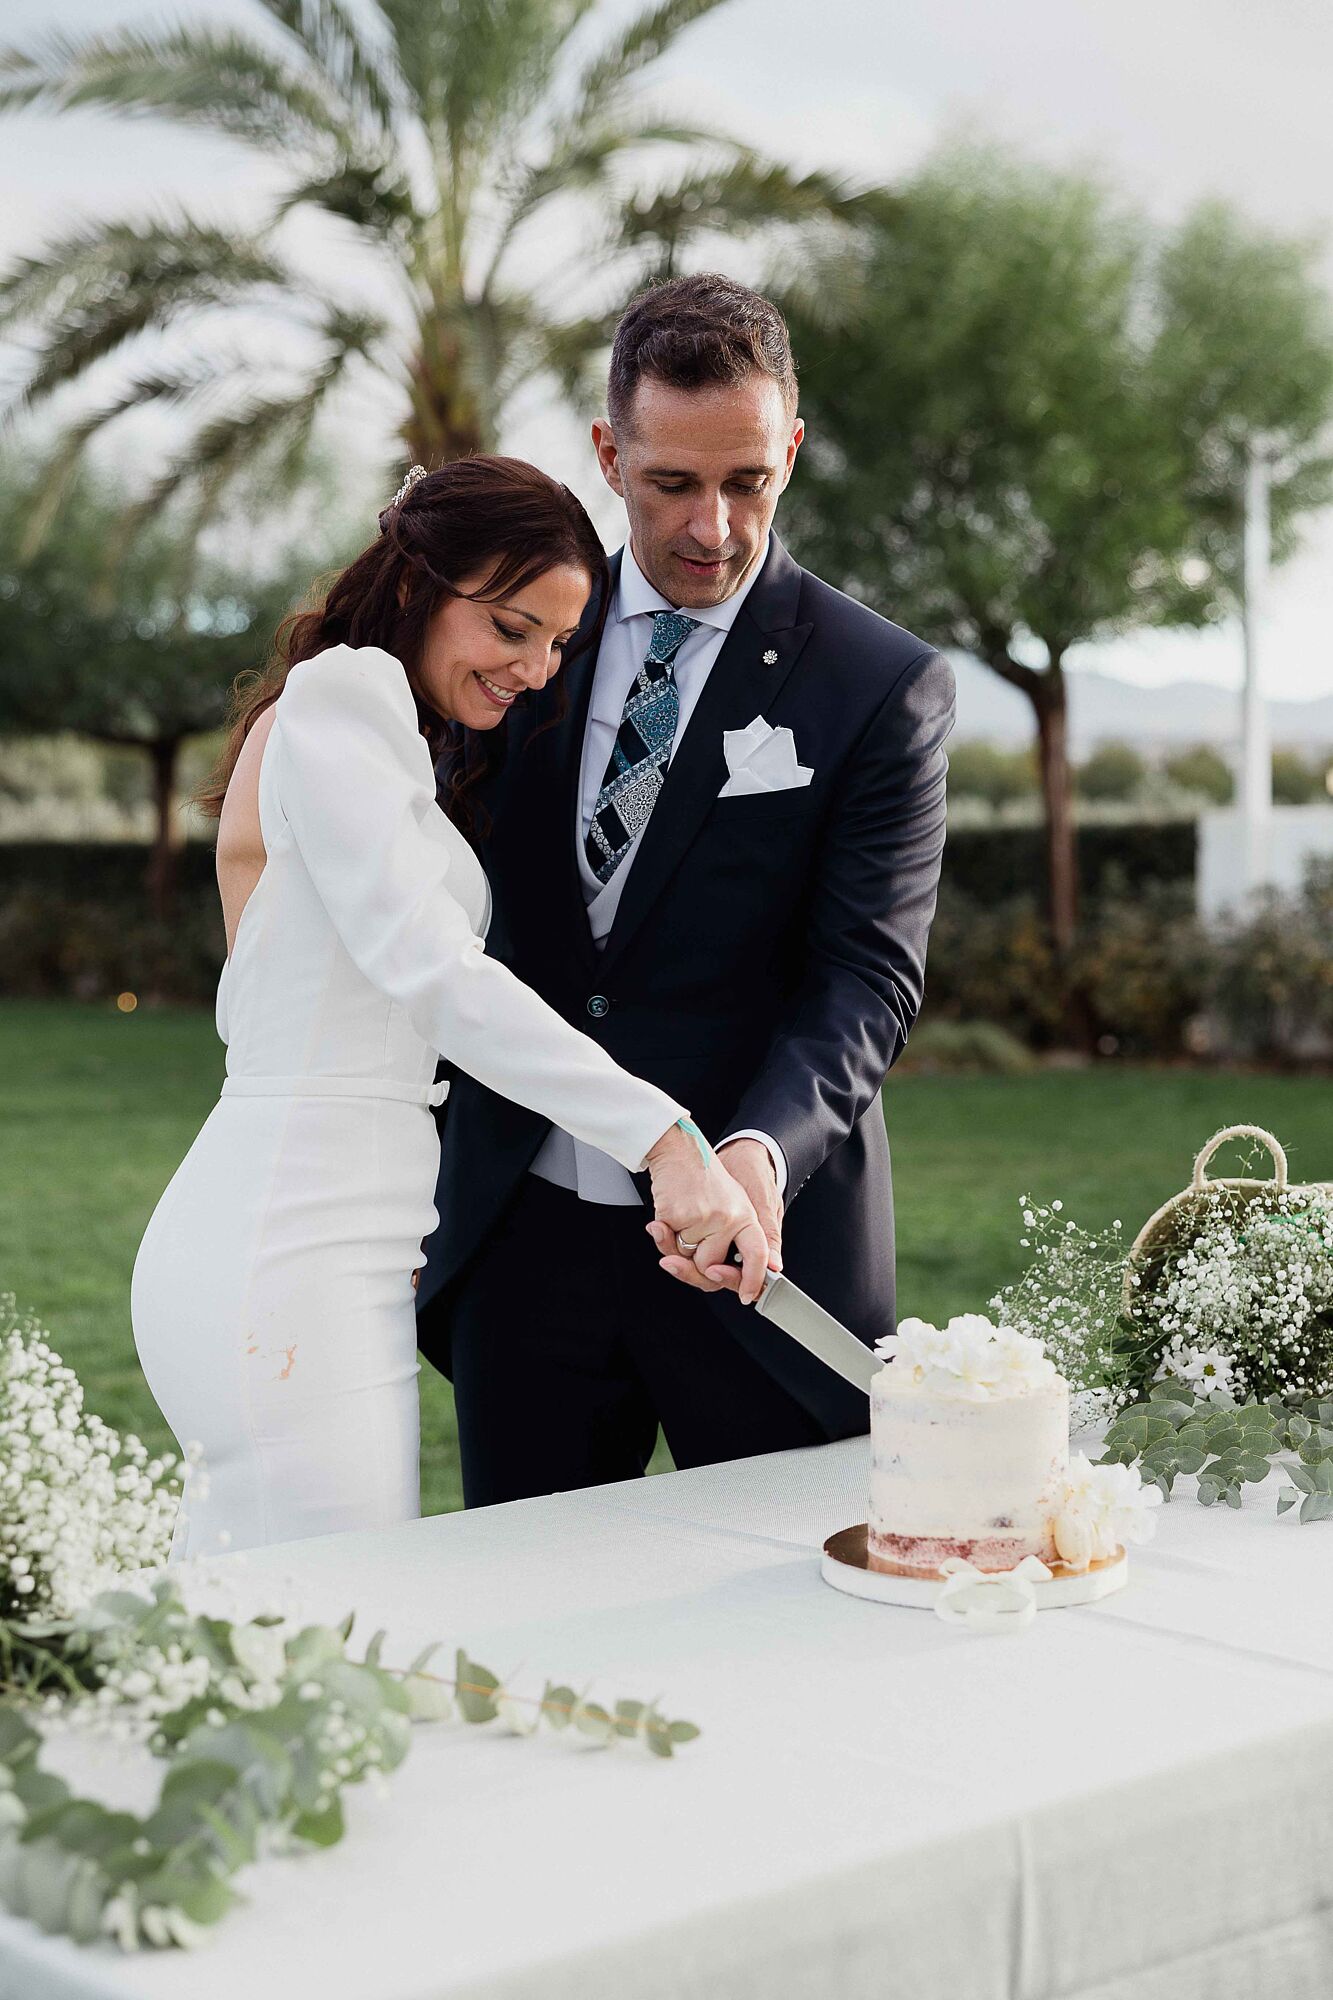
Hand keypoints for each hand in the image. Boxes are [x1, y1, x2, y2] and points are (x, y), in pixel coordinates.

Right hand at [642, 1121, 772, 1305]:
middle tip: (685, 1263)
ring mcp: (705, 1219)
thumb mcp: (730, 1206)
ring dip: (677, 1248)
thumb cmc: (702, 1180)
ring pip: (687, 1259)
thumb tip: (726, 1275)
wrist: (679, 1151)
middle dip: (695, 1270)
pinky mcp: (680, 1217)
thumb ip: (733, 1240)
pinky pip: (668, 1244)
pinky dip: (663, 1235)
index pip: (757, 1256)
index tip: (747, 1296)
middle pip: (713, 1269)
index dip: (752, 1280)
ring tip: (680, 1222)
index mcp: (747, 1217)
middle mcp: (730, 1219)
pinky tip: (666, 1217)